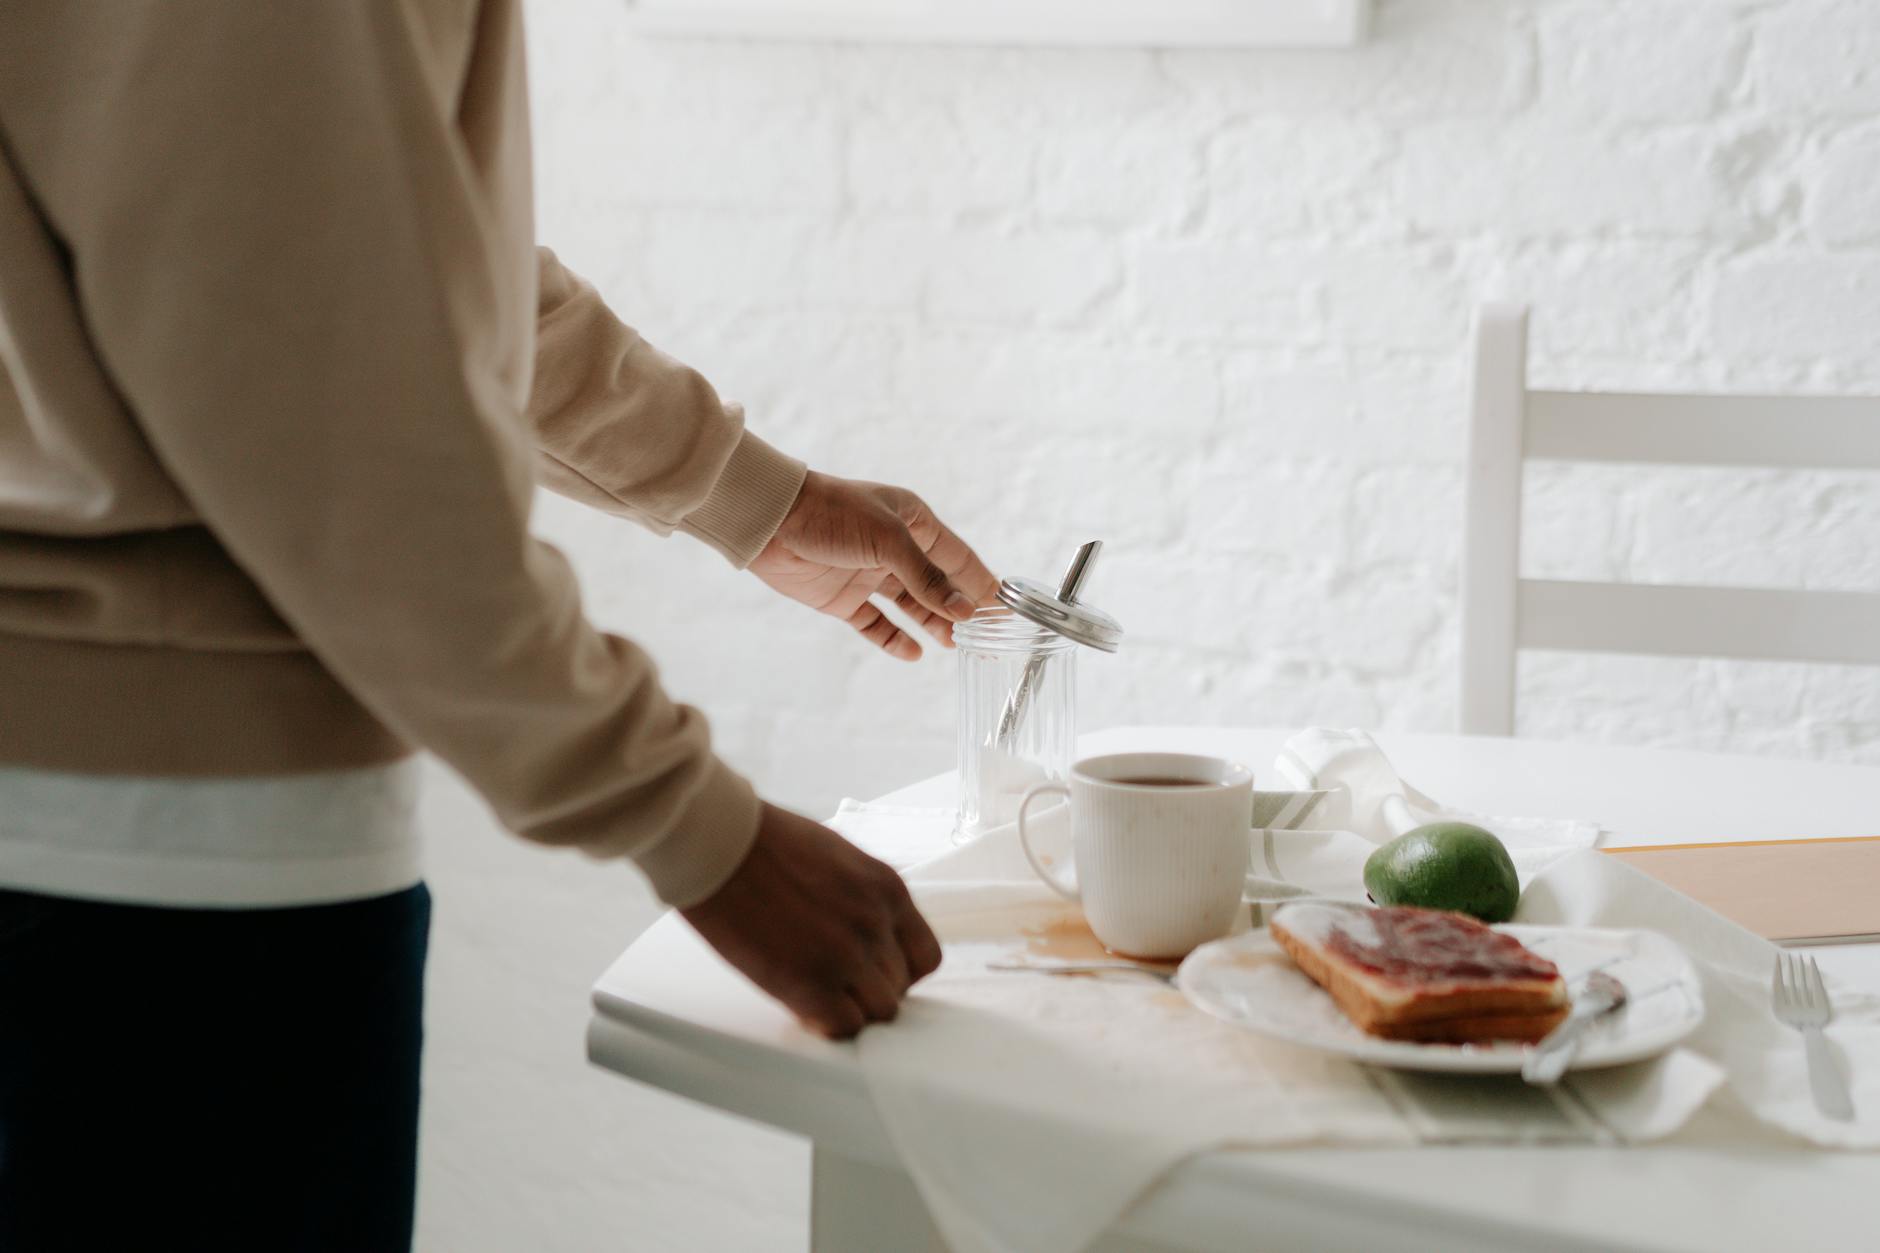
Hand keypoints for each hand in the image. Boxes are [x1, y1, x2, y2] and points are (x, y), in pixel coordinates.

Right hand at [681, 803, 941, 1037]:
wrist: (721, 846)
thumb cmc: (764, 843)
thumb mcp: (836, 858)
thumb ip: (860, 898)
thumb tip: (861, 932)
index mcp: (887, 890)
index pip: (925, 955)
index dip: (900, 971)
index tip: (874, 973)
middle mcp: (877, 925)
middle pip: (900, 987)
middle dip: (870, 991)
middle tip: (837, 985)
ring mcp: (847, 956)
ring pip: (879, 1012)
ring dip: (851, 1009)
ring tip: (817, 995)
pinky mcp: (811, 983)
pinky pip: (844, 1026)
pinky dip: (827, 1024)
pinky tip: (803, 1007)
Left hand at [751, 471, 997, 659]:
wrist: (769, 522)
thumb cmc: (831, 514)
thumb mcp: (888, 540)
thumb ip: (926, 578)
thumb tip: (963, 610)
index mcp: (913, 522)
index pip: (958, 557)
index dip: (982, 582)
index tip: (1006, 608)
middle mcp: (895, 548)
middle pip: (938, 584)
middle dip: (961, 609)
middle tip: (985, 638)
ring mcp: (870, 574)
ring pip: (911, 606)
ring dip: (932, 624)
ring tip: (953, 645)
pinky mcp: (844, 598)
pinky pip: (876, 623)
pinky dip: (894, 638)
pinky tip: (913, 653)